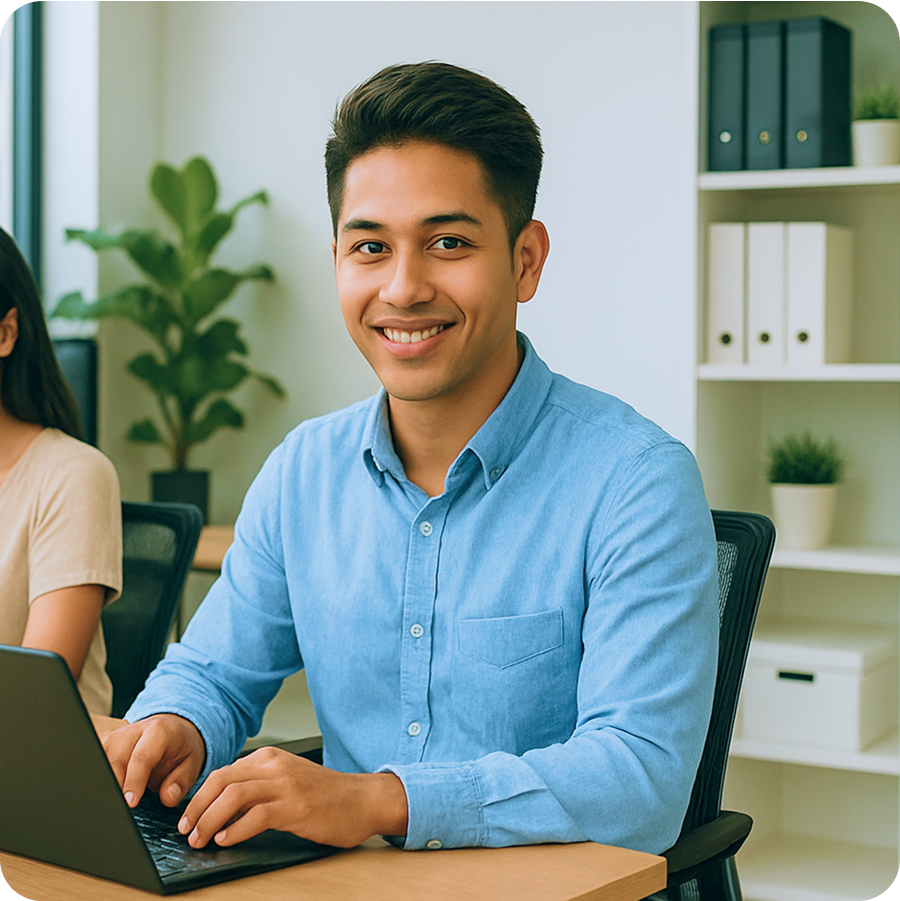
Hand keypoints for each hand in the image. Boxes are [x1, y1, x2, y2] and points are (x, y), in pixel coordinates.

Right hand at [101, 713, 205, 808]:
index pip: (142, 757)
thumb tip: (168, 798)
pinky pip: (95, 764)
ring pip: (100, 762)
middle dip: (114, 787)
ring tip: (111, 806)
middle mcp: (134, 730)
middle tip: (118, 811)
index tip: (130, 803)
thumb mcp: (192, 763)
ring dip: (105, 784)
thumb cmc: (181, 747)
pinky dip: (98, 780)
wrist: (173, 729)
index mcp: (158, 731)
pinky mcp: (104, 745)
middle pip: (115, 759)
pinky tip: (104, 796)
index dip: (134, 781)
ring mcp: (116, 737)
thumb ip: (182, 781)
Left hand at [177, 746, 407, 848]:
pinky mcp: (297, 807)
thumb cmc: (325, 795)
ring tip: (201, 839)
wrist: (363, 800)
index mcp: (270, 758)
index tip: (188, 816)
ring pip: (234, 796)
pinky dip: (235, 829)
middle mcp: (276, 766)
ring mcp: (286, 785)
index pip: (222, 772)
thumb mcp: (287, 780)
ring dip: (210, 819)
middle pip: (221, 780)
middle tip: (186, 829)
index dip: (199, 796)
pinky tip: (227, 840)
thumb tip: (220, 806)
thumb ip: (258, 785)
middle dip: (196, 807)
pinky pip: (256, 815)